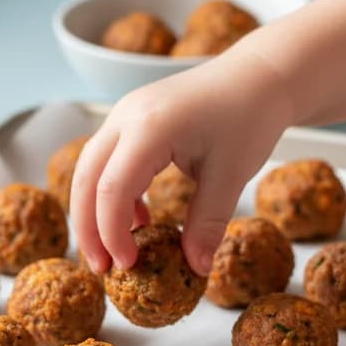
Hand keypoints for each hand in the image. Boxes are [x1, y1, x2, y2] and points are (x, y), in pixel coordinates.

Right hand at [70, 43, 295, 275]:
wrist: (258, 76)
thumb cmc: (249, 116)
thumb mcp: (232, 175)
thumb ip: (208, 223)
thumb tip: (196, 269)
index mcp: (150, 128)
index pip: (112, 188)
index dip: (112, 233)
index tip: (128, 265)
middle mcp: (126, 117)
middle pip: (86, 178)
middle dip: (89, 229)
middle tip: (102, 269)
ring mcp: (125, 115)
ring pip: (90, 169)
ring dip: (95, 212)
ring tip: (114, 252)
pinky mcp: (131, 121)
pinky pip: (108, 161)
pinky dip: (114, 194)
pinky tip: (140, 220)